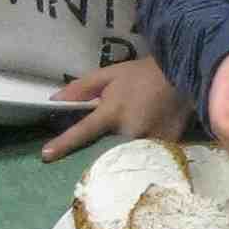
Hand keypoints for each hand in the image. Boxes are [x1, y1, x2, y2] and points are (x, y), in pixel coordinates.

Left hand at [42, 56, 188, 159]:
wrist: (183, 73)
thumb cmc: (141, 74)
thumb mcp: (109, 75)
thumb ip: (81, 89)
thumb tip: (55, 100)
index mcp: (112, 111)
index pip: (83, 131)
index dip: (64, 143)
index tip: (46, 155)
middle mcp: (129, 129)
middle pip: (105, 148)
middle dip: (103, 146)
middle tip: (117, 132)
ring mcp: (150, 140)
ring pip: (127, 154)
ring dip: (124, 149)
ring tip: (137, 134)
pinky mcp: (167, 146)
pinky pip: (148, 155)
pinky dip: (144, 151)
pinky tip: (151, 136)